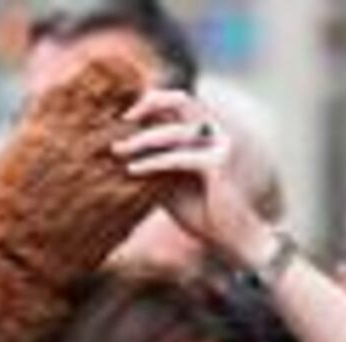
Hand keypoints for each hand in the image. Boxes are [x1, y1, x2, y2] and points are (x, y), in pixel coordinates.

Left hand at [115, 88, 272, 271]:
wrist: (230, 238)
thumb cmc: (199, 211)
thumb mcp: (166, 182)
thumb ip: (151, 161)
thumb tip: (115, 147)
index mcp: (204, 131)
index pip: (175, 101)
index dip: (148, 101)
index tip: (121, 116)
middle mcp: (213, 132)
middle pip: (179, 99)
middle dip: (147, 103)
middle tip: (122, 120)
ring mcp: (218, 145)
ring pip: (173, 132)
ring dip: (141, 140)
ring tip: (117, 150)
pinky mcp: (217, 164)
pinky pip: (177, 158)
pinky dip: (152, 162)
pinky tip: (132, 170)